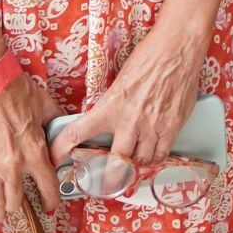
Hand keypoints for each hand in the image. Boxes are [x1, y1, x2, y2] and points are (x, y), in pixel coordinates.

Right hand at [0, 71, 63, 221]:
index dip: (51, 201)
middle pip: (16, 202)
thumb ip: (55, 121)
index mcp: (35, 153)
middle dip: (18, 207)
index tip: (49, 206)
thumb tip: (63, 129)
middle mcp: (13, 166)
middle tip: (17, 204)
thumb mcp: (44, 104)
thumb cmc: (15, 90)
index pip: (48, 188)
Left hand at [49, 24, 206, 169]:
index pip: (78, 131)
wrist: (177, 48)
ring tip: (131, 171)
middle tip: (105, 184)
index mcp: (110, 105)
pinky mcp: (172, 127)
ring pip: (140, 163)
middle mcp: (130, 120)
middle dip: (109, 179)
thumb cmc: (149, 57)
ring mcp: (153, 126)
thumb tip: (107, 121)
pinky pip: (161, 155)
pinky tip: (150, 159)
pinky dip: (154, 161)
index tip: (55, 157)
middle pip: (115, 163)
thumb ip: (113, 105)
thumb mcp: (120, 81)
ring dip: (134, 169)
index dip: (62, 148)